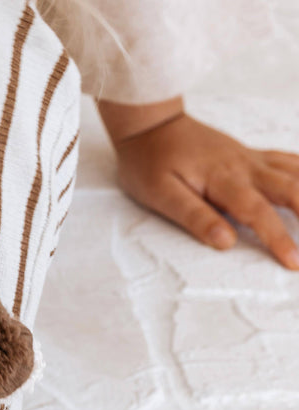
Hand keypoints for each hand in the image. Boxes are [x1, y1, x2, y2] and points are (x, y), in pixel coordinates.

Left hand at [99, 98, 298, 269]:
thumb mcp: (161, 195)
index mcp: (223, 180)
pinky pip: (287, 159)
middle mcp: (244, 166)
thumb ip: (194, 217)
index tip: (294, 262)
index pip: (258, 213)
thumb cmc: (148, 163)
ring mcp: (249, 158)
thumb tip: (225, 241)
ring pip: (295, 172)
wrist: (148, 125)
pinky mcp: (248, 154)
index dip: (279, 239)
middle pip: (291, 189)